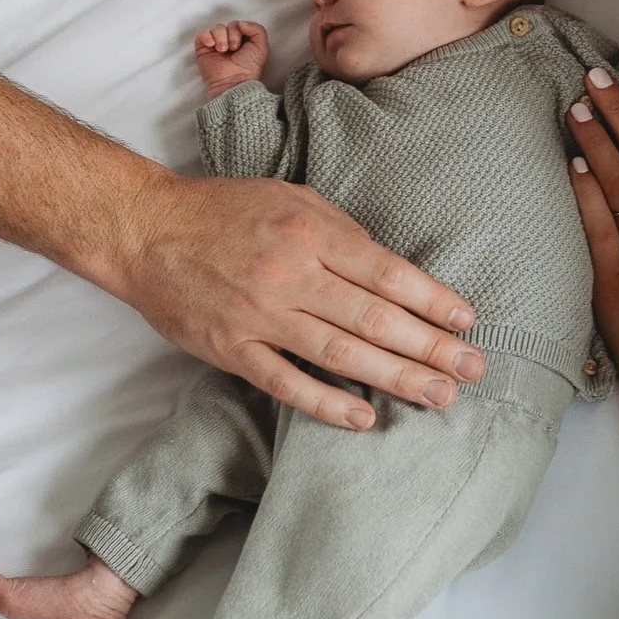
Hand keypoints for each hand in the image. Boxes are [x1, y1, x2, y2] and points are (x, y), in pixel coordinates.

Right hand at [121, 170, 485, 430]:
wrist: (146, 230)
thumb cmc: (224, 210)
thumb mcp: (291, 199)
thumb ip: (342, 233)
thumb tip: (392, 273)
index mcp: (310, 233)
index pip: (386, 272)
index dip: (431, 299)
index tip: (466, 320)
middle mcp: (290, 275)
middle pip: (374, 319)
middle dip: (430, 347)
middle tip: (472, 369)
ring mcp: (259, 315)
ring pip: (340, 354)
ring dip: (395, 378)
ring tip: (439, 394)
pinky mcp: (231, 349)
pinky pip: (285, 383)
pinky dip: (326, 404)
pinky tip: (363, 419)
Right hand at [195, 17, 270, 91]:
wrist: (234, 81)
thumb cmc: (248, 69)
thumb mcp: (261, 47)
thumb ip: (257, 29)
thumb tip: (240, 23)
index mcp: (243, 41)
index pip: (240, 24)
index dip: (242, 29)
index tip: (243, 43)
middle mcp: (229, 42)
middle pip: (229, 24)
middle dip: (232, 34)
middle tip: (234, 49)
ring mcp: (215, 45)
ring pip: (216, 28)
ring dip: (221, 37)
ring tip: (223, 50)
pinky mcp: (203, 50)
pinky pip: (202, 35)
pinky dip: (207, 37)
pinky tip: (212, 46)